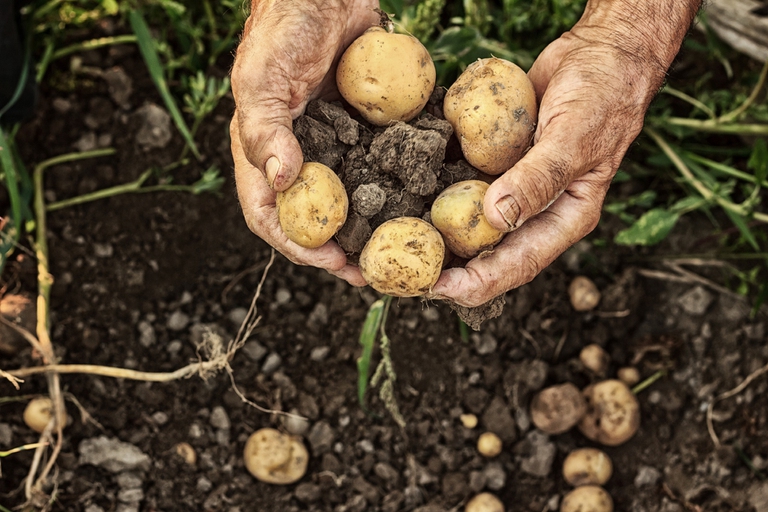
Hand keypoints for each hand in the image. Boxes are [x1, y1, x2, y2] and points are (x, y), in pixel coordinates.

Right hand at [230, 0, 378, 284]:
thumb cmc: (283, 29)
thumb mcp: (262, 77)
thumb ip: (263, 128)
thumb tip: (281, 182)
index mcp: (265, 155)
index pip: (271, 217)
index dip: (298, 245)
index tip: (333, 262)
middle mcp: (300, 159)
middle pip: (316, 220)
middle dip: (342, 249)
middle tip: (376, 270)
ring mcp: (335, 147)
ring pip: (353, 201)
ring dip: (374, 228)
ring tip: (403, 249)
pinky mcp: (366, 131)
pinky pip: (381, 166)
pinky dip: (399, 187)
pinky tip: (425, 202)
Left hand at [431, 0, 699, 307]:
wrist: (600, 52)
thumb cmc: (603, 94)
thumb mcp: (574, 137)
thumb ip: (538, 179)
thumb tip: (495, 218)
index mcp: (563, 218)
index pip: (519, 264)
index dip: (478, 282)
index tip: (439, 288)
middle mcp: (535, 211)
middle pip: (488, 253)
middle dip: (449, 268)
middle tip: (403, 273)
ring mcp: (512, 187)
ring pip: (470, 223)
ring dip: (436, 234)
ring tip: (396, 243)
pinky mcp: (494, 163)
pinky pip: (464, 183)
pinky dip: (437, 190)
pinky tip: (405, 193)